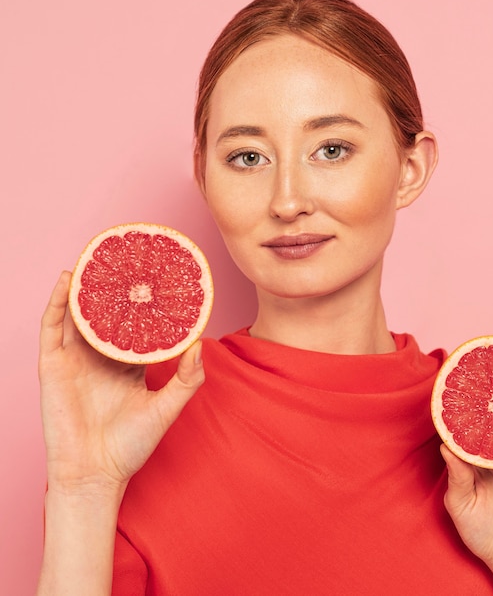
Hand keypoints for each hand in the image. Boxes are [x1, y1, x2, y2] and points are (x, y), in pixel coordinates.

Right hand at [39, 271, 205, 496]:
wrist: (96, 475)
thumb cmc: (131, 446)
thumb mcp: (166, 407)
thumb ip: (187, 379)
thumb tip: (201, 344)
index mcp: (126, 366)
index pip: (135, 325)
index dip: (144, 303)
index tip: (158, 278)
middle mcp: (100, 359)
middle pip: (105, 314)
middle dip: (114, 287)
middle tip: (126, 256)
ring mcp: (75, 361)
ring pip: (78, 315)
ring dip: (84, 287)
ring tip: (96, 256)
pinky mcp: (52, 367)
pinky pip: (52, 328)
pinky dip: (57, 303)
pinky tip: (67, 280)